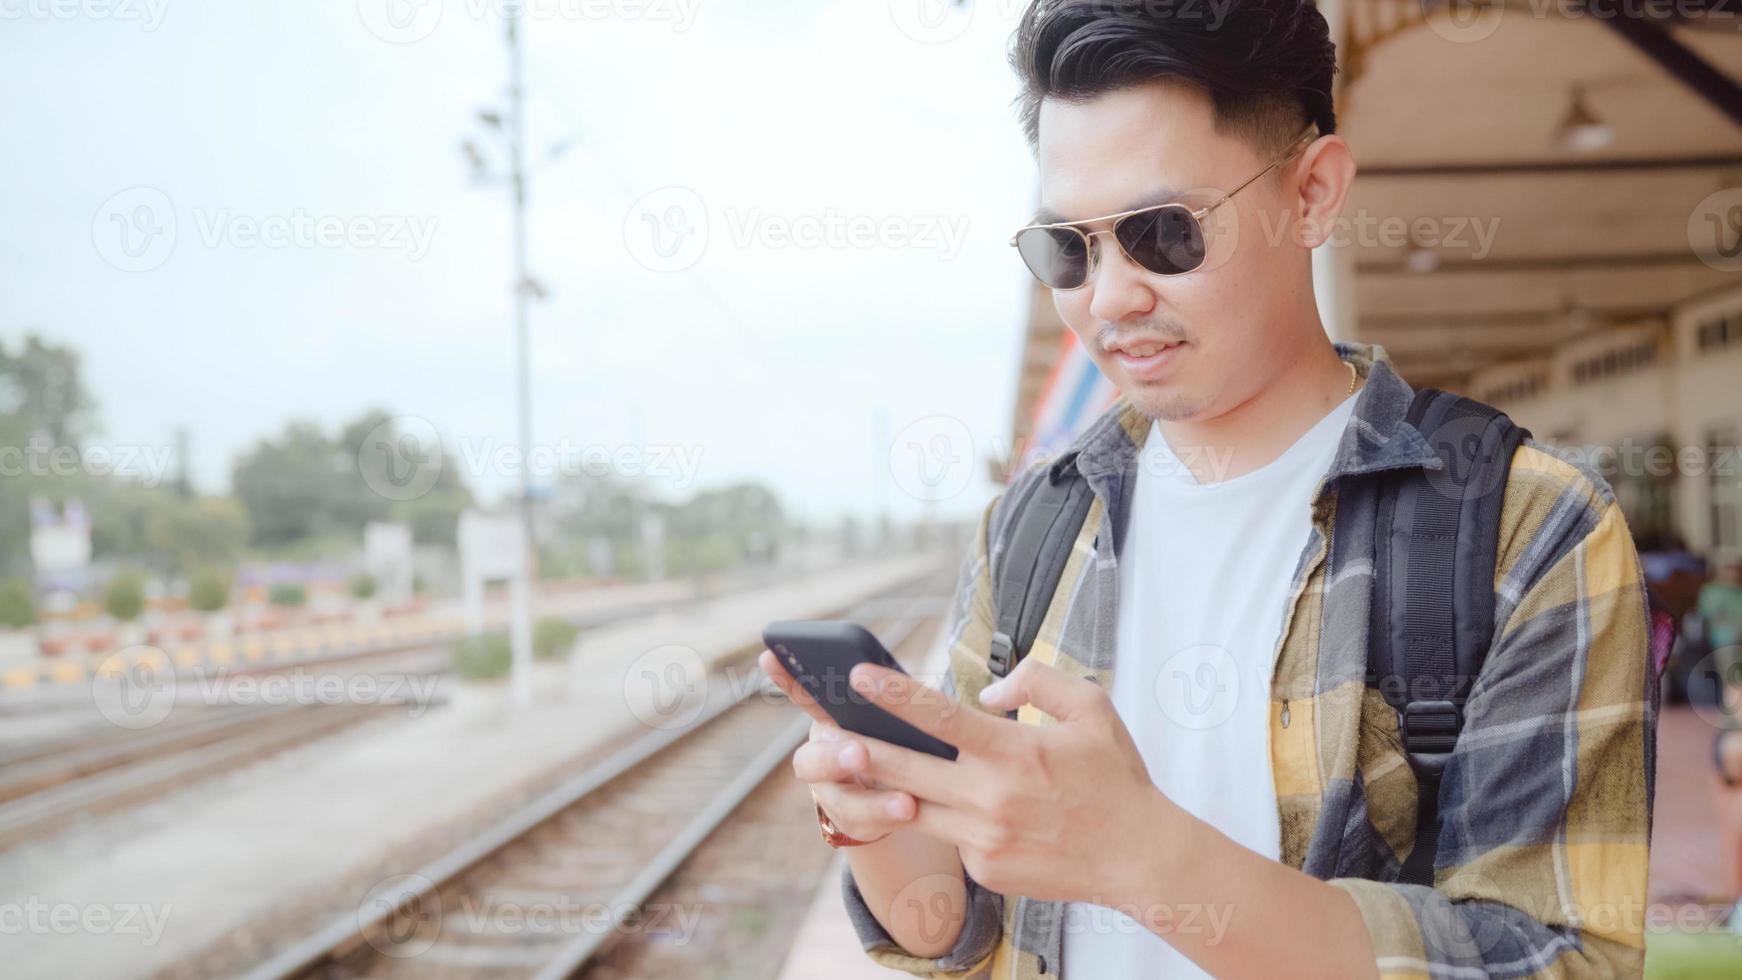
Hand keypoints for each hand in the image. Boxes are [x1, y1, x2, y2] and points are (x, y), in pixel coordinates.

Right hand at [758, 650, 921, 842]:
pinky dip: (888, 820)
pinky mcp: (853, 824)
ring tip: (906, 802)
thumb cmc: (906, 737)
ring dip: (873, 802)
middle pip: (810, 762)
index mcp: (832, 721)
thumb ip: (893, 699)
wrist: (914, 789)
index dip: (784, 678)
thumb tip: (902, 675)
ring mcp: (833, 796)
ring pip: (841, 803)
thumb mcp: (899, 715)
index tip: (770, 656)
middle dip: (833, 758)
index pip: (803, 696)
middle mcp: (822, 757)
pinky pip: (864, 826)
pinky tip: (912, 812)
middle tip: (860, 753)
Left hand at [841, 656, 1185, 905]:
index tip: (858, 675)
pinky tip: (955, 809)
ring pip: (913, 809)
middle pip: (904, 769)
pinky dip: (946, 818)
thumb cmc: (1116, 779)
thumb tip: (987, 693)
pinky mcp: (984, 870)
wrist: (1140, 857)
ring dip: (881, 788)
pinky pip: (950, 837)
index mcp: (1013, 752)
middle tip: (821, 727)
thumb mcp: (1092, 707)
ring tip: (848, 764)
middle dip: (855, 746)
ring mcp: (983, 840)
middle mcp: (990, 798)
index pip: (938, 716)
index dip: (894, 693)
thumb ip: (1037, 682)